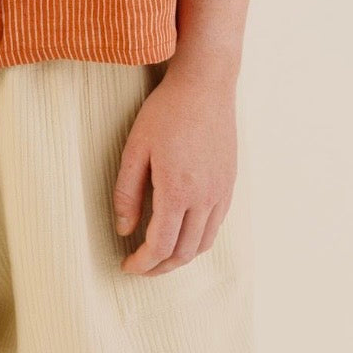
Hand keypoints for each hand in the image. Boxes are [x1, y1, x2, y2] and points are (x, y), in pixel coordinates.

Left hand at [112, 66, 237, 277]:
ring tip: (158, 256)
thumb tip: (123, 230)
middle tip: (140, 266)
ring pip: (202, 244)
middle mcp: (204, 198)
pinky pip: (215, 226)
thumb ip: (126, 192)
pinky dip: (197, 240)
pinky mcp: (229, 185)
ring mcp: (221, 193)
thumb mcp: (136, 148)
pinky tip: (181, 233)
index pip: (161, 246)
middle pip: (184, 252)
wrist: (205, 85)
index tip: (127, 266)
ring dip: (180, 258)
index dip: (142, 263)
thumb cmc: (166, 112)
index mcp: (177, 190)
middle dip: (160, 267)